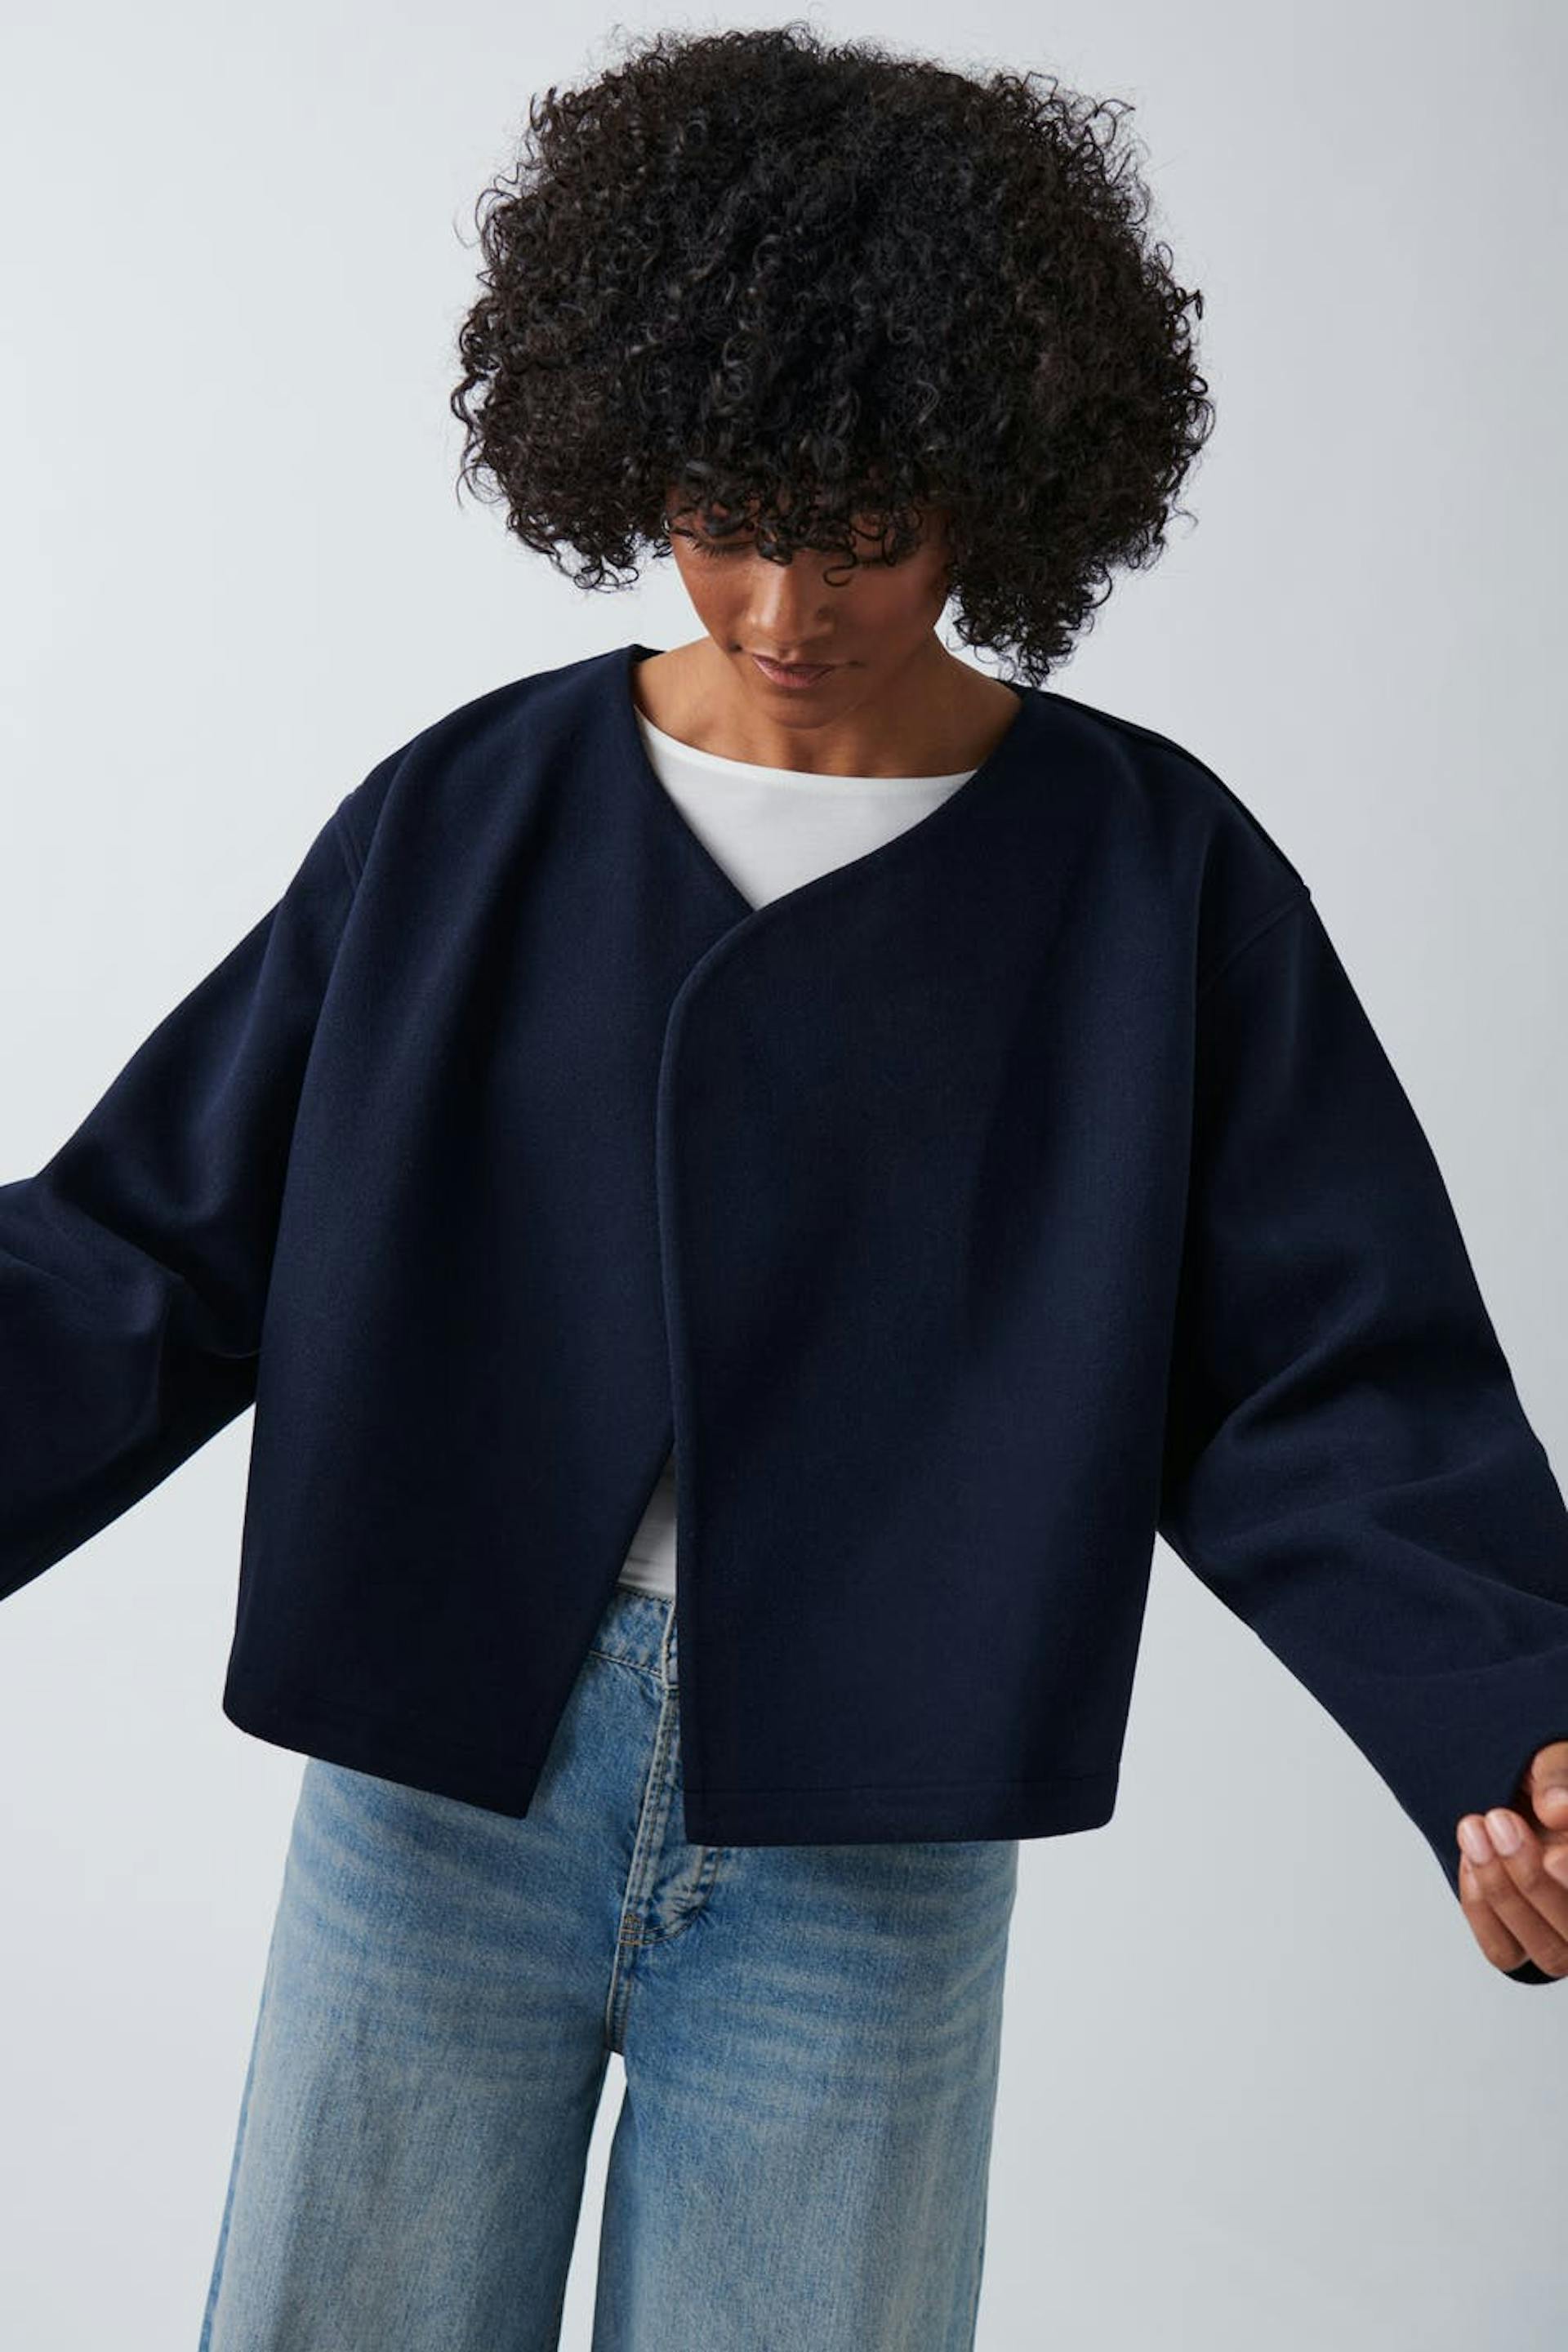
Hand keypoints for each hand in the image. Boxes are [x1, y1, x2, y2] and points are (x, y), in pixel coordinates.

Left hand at [1455, 1740, 1567, 1979]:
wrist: (1515, 1793)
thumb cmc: (1546, 1780)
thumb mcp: (1552, 1759)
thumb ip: (1559, 1778)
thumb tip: (1558, 1810)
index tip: (1551, 1855)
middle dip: (1531, 1879)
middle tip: (1498, 1820)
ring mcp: (1565, 1937)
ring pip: (1547, 1953)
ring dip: (1500, 1893)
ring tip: (1473, 1831)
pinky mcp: (1525, 1945)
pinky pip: (1504, 1953)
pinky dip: (1482, 1911)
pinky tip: (1470, 1861)